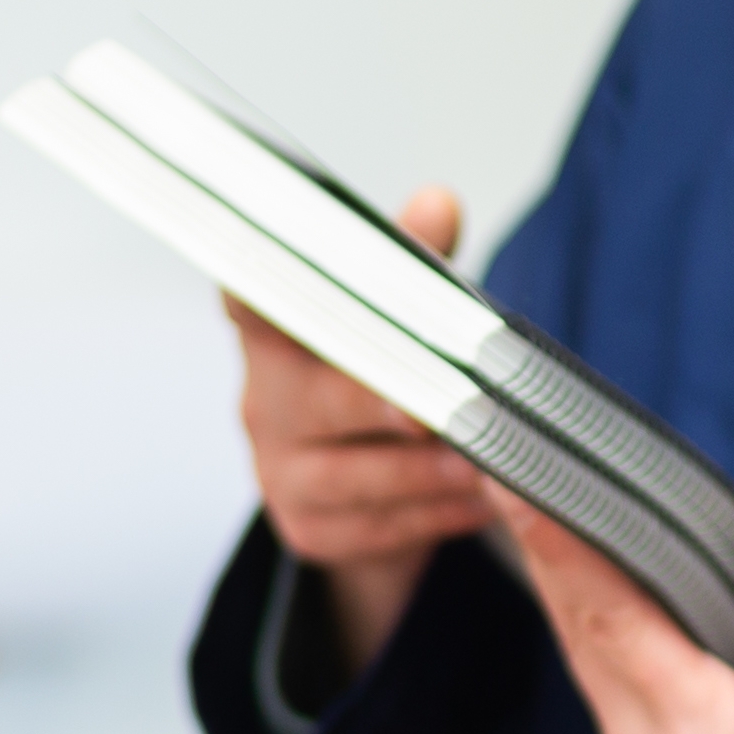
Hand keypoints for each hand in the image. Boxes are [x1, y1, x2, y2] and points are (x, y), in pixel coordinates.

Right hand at [227, 188, 489, 669]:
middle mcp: (264, 400)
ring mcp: (280, 471)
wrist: (364, 488)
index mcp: (275, 331)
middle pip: (314, 398)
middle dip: (378, 400)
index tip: (270, 280)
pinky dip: (436, 514)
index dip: (255, 292)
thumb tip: (436, 203)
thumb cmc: (377, 379)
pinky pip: (379, 527)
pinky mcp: (309, 531)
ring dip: (427, 469)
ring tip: (486, 460)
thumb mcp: (396, 318)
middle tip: (435, 407)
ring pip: (352, 474)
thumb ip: (413, 261)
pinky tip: (479, 502)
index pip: (247, 301)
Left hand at [500, 487, 733, 733]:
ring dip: (577, 602)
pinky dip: (607, 650)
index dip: (557, 542)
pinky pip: (612, 708)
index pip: (606, 616)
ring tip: (556, 521)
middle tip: (522, 475)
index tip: (518, 482)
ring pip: (590, 675)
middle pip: (582, 642)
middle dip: (553, 557)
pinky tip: (612, 604)